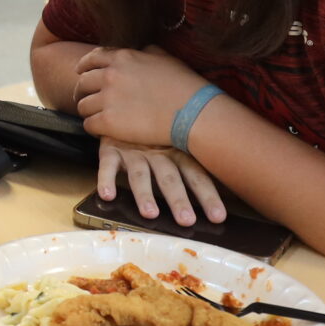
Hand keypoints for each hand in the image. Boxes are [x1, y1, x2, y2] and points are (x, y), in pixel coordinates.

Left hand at [73, 45, 209, 149]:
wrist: (193, 112)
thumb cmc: (184, 85)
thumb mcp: (165, 58)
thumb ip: (145, 52)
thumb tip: (139, 50)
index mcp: (122, 58)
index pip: (91, 59)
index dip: (83, 67)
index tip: (81, 73)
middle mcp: (110, 75)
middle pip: (82, 83)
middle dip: (83, 92)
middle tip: (88, 100)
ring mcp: (108, 99)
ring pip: (82, 106)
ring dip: (89, 112)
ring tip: (98, 117)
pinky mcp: (108, 122)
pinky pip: (88, 125)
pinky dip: (94, 128)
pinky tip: (103, 130)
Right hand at [96, 139, 226, 227]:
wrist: (125, 104)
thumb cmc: (156, 132)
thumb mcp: (177, 141)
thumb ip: (193, 162)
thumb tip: (218, 194)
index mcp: (178, 152)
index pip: (196, 175)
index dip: (207, 195)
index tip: (218, 217)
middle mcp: (158, 152)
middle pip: (169, 178)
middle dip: (178, 199)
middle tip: (186, 221)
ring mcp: (134, 151)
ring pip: (140, 174)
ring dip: (145, 194)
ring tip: (150, 214)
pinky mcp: (110, 150)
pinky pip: (108, 165)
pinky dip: (106, 180)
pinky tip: (107, 195)